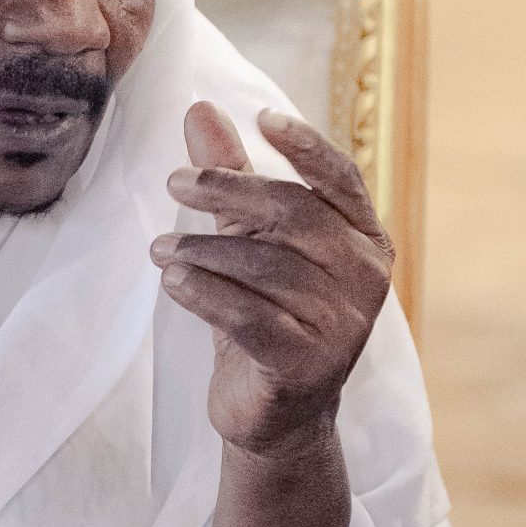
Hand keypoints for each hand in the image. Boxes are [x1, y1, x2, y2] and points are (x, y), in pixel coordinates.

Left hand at [150, 102, 393, 457]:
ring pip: (265, 265)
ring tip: (160, 250)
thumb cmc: (269, 317)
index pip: (340, 180)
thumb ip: (233, 179)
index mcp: (365, 241)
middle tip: (175, 183)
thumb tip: (200, 109)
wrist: (277, 417)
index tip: (260, 117)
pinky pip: (249, 316)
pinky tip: (173, 281)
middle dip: (229, 190)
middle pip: (294, 213)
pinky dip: (205, 293)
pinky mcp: (307, 365)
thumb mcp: (250, 242)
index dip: (305, 145)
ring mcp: (343, 325)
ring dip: (202, 251)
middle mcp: (365, 278)